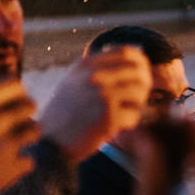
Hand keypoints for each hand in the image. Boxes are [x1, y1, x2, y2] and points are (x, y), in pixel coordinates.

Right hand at [0, 78, 38, 194]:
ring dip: (25, 136)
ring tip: (8, 145)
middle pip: (30, 105)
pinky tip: (2, 168)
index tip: (9, 102)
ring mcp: (6, 144)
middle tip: (12, 124)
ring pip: (35, 130)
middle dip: (23, 114)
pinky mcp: (12, 167)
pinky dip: (18, 164)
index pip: (14, 84)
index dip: (14, 94)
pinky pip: (28, 160)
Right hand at [39, 46, 151, 161]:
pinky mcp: (109, 117)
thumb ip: (102, 68)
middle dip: (143, 86)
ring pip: (140, 92)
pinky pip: (134, 115)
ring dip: (136, 105)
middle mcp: (93, 76)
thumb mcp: (76, 81)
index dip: (141, 66)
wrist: (51, 142)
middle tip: (135, 99)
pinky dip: (129, 123)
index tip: (139, 78)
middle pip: (139, 72)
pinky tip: (115, 126)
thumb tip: (139, 52)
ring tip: (124, 113)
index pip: (128, 53)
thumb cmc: (68, 112)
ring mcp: (101, 95)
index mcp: (85, 65)